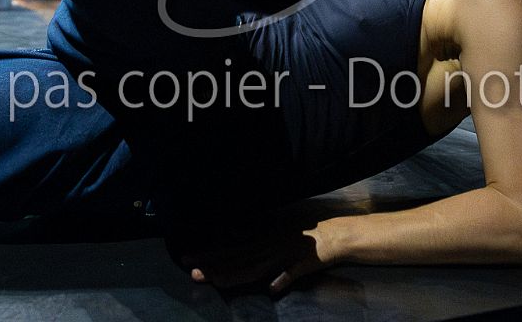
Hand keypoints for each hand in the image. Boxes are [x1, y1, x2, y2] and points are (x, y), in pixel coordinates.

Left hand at [176, 223, 332, 295]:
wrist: (333, 235)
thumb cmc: (303, 234)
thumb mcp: (275, 232)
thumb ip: (257, 238)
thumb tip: (235, 232)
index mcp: (261, 242)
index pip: (230, 251)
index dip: (209, 256)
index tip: (188, 260)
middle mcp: (268, 248)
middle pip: (237, 259)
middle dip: (214, 265)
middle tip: (192, 270)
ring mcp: (284, 256)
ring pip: (257, 268)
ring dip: (237, 274)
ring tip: (218, 281)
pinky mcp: (302, 264)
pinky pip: (290, 274)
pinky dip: (281, 279)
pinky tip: (272, 289)